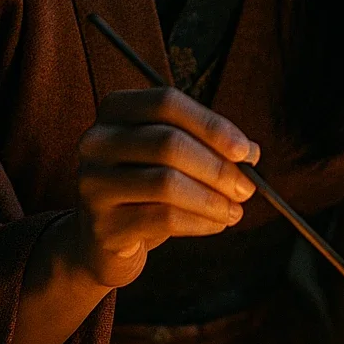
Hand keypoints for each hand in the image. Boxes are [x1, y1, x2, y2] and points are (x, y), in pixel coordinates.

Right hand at [73, 87, 259, 288]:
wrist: (102, 240)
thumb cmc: (145, 189)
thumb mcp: (173, 159)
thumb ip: (207, 146)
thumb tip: (250, 152)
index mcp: (115, 111)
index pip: (167, 103)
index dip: (211, 125)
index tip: (245, 151)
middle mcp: (96, 141)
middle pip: (168, 143)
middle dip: (218, 168)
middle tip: (248, 188)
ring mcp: (93, 183)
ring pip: (166, 182)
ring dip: (212, 199)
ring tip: (234, 210)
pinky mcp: (101, 225)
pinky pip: (162, 218)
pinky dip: (199, 222)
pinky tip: (215, 225)